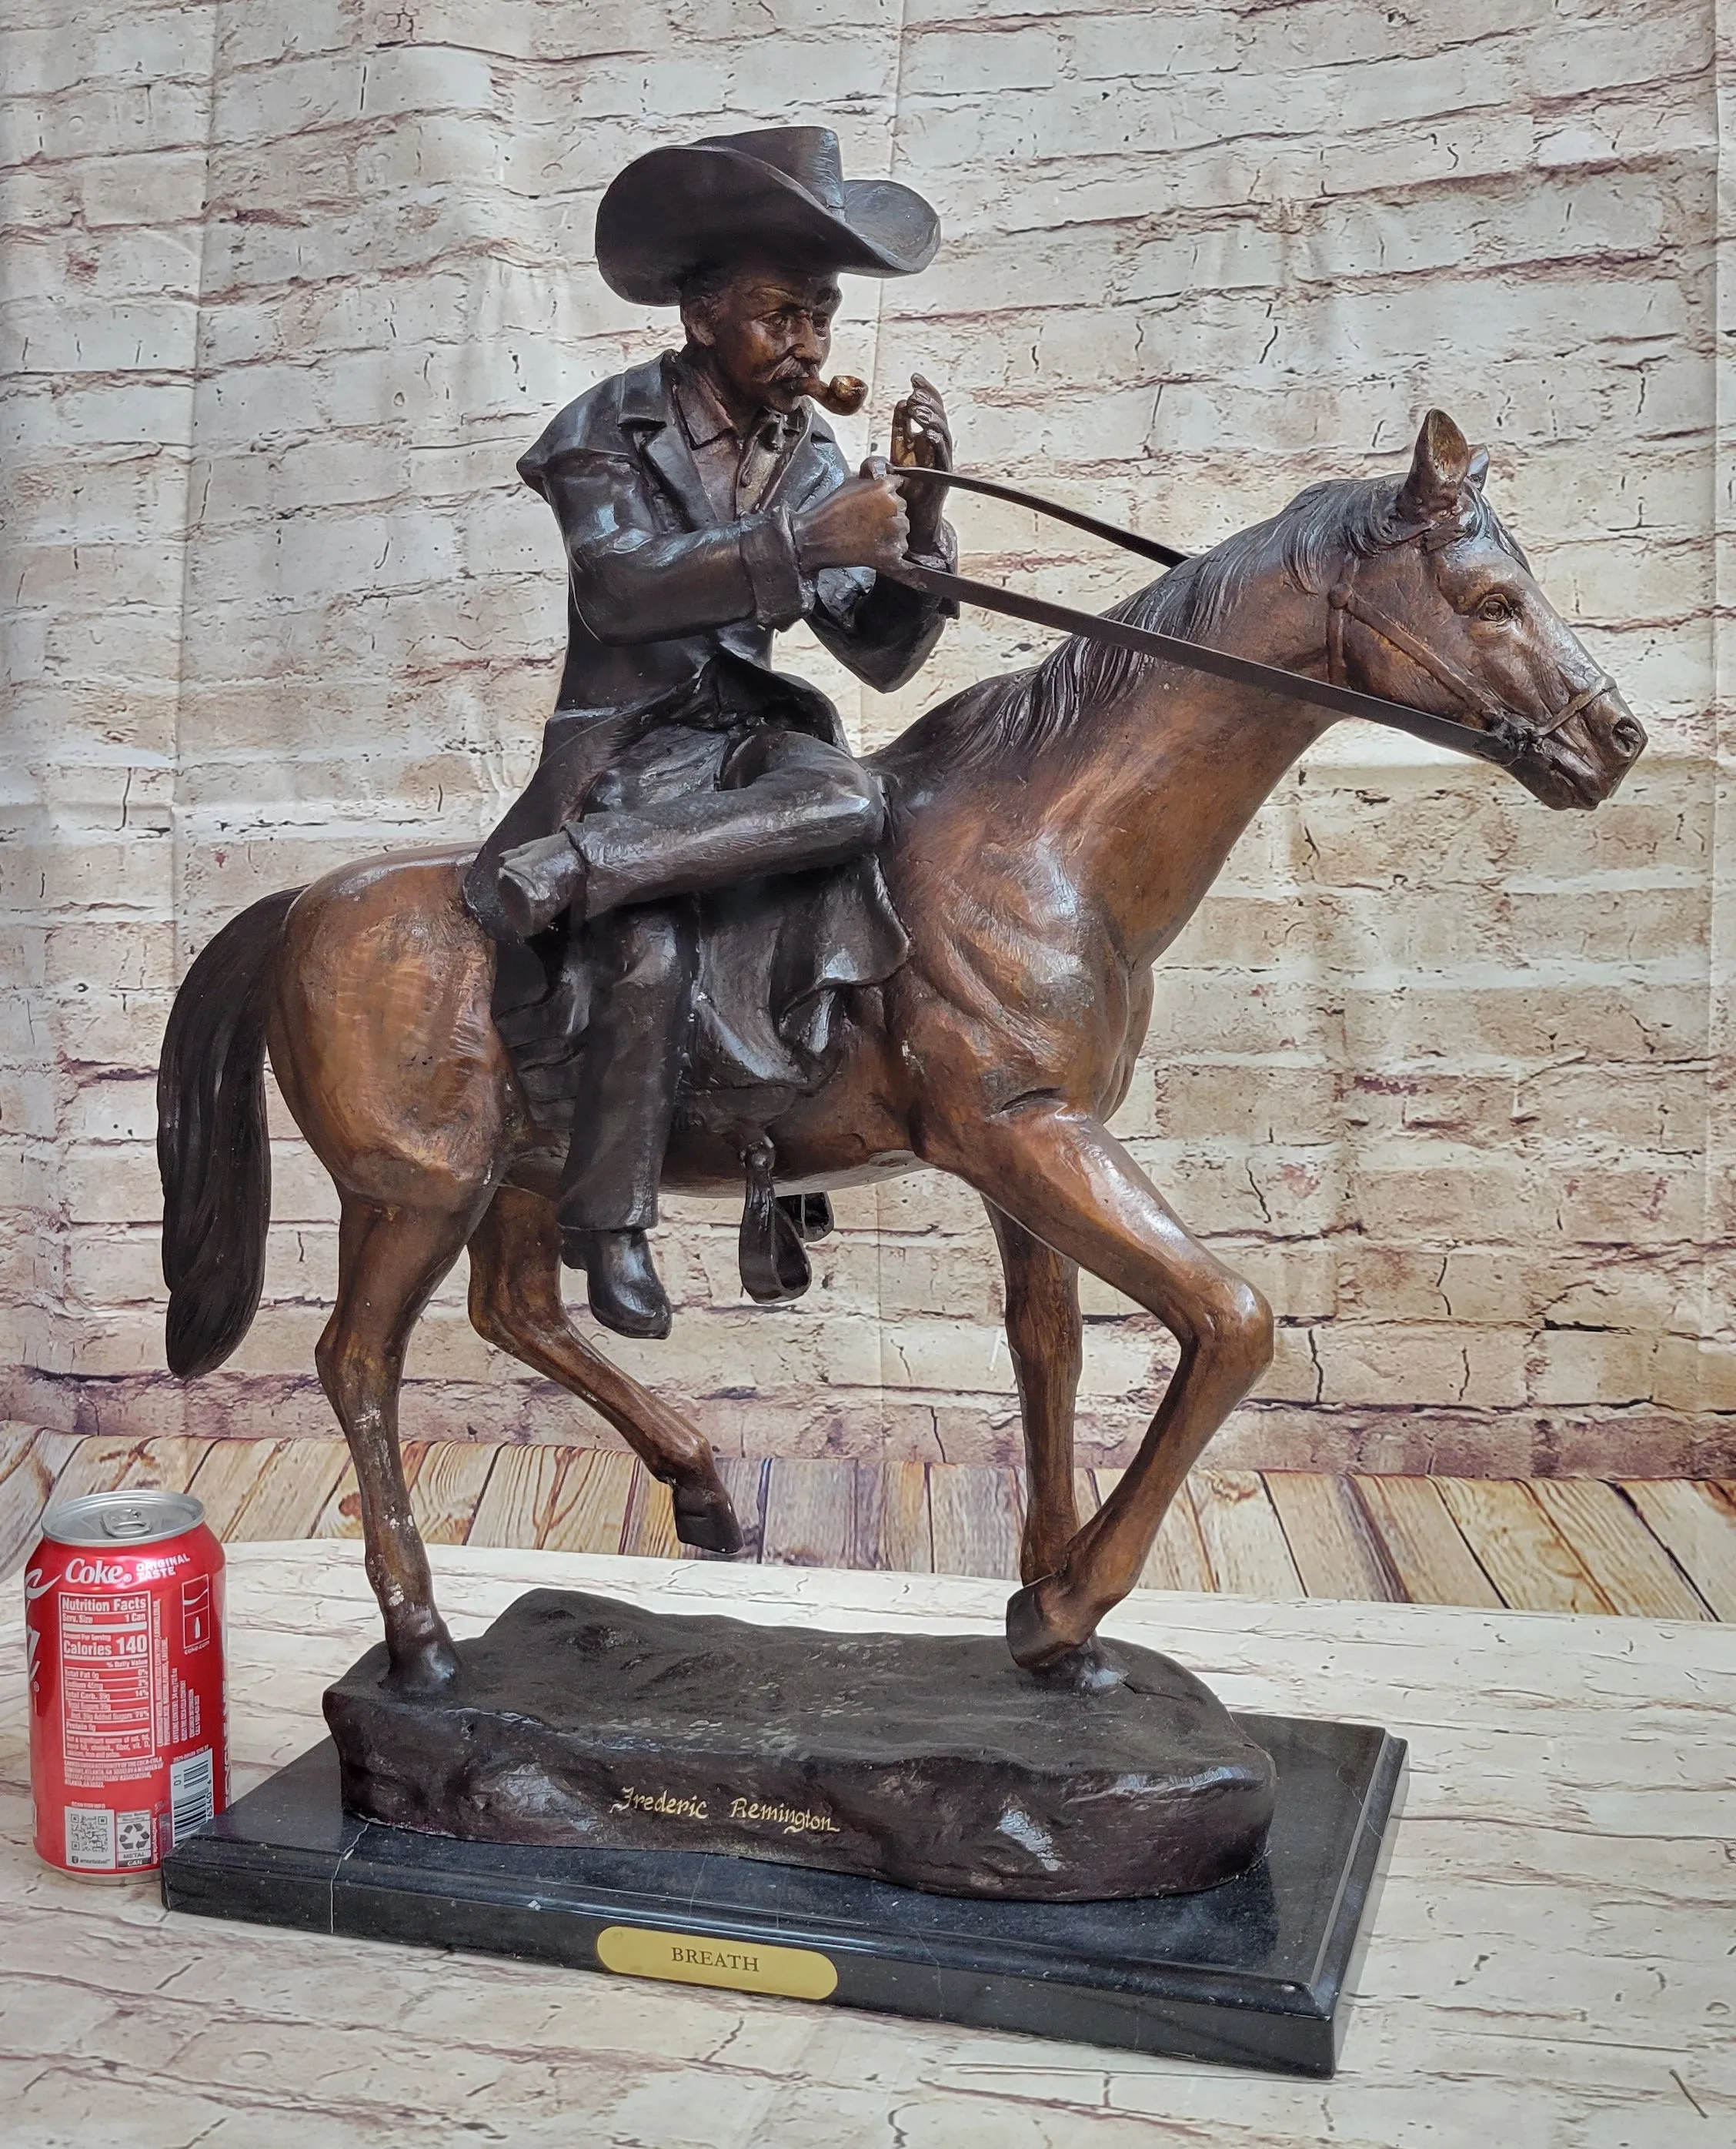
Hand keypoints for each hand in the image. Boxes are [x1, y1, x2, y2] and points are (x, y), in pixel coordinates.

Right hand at [793, 465, 910, 573]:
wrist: (817, 539)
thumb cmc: (830, 512)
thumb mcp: (850, 483)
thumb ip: (872, 479)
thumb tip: (886, 472)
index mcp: (883, 487)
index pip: (897, 485)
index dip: (887, 494)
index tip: (878, 502)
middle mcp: (893, 507)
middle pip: (902, 507)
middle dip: (889, 512)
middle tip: (870, 520)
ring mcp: (895, 531)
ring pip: (903, 528)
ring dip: (892, 531)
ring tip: (870, 534)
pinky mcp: (893, 552)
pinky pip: (901, 548)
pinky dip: (891, 549)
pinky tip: (874, 547)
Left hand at [890, 372, 951, 552]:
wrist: (912, 519)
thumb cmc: (906, 488)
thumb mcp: (899, 452)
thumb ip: (901, 430)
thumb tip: (901, 403)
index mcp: (928, 439)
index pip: (932, 409)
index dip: (926, 392)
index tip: (914, 378)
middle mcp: (937, 448)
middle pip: (939, 418)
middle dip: (928, 402)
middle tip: (915, 393)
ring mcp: (941, 462)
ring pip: (942, 434)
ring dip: (930, 420)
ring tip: (917, 410)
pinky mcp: (941, 477)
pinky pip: (941, 457)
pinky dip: (935, 443)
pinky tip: (926, 433)